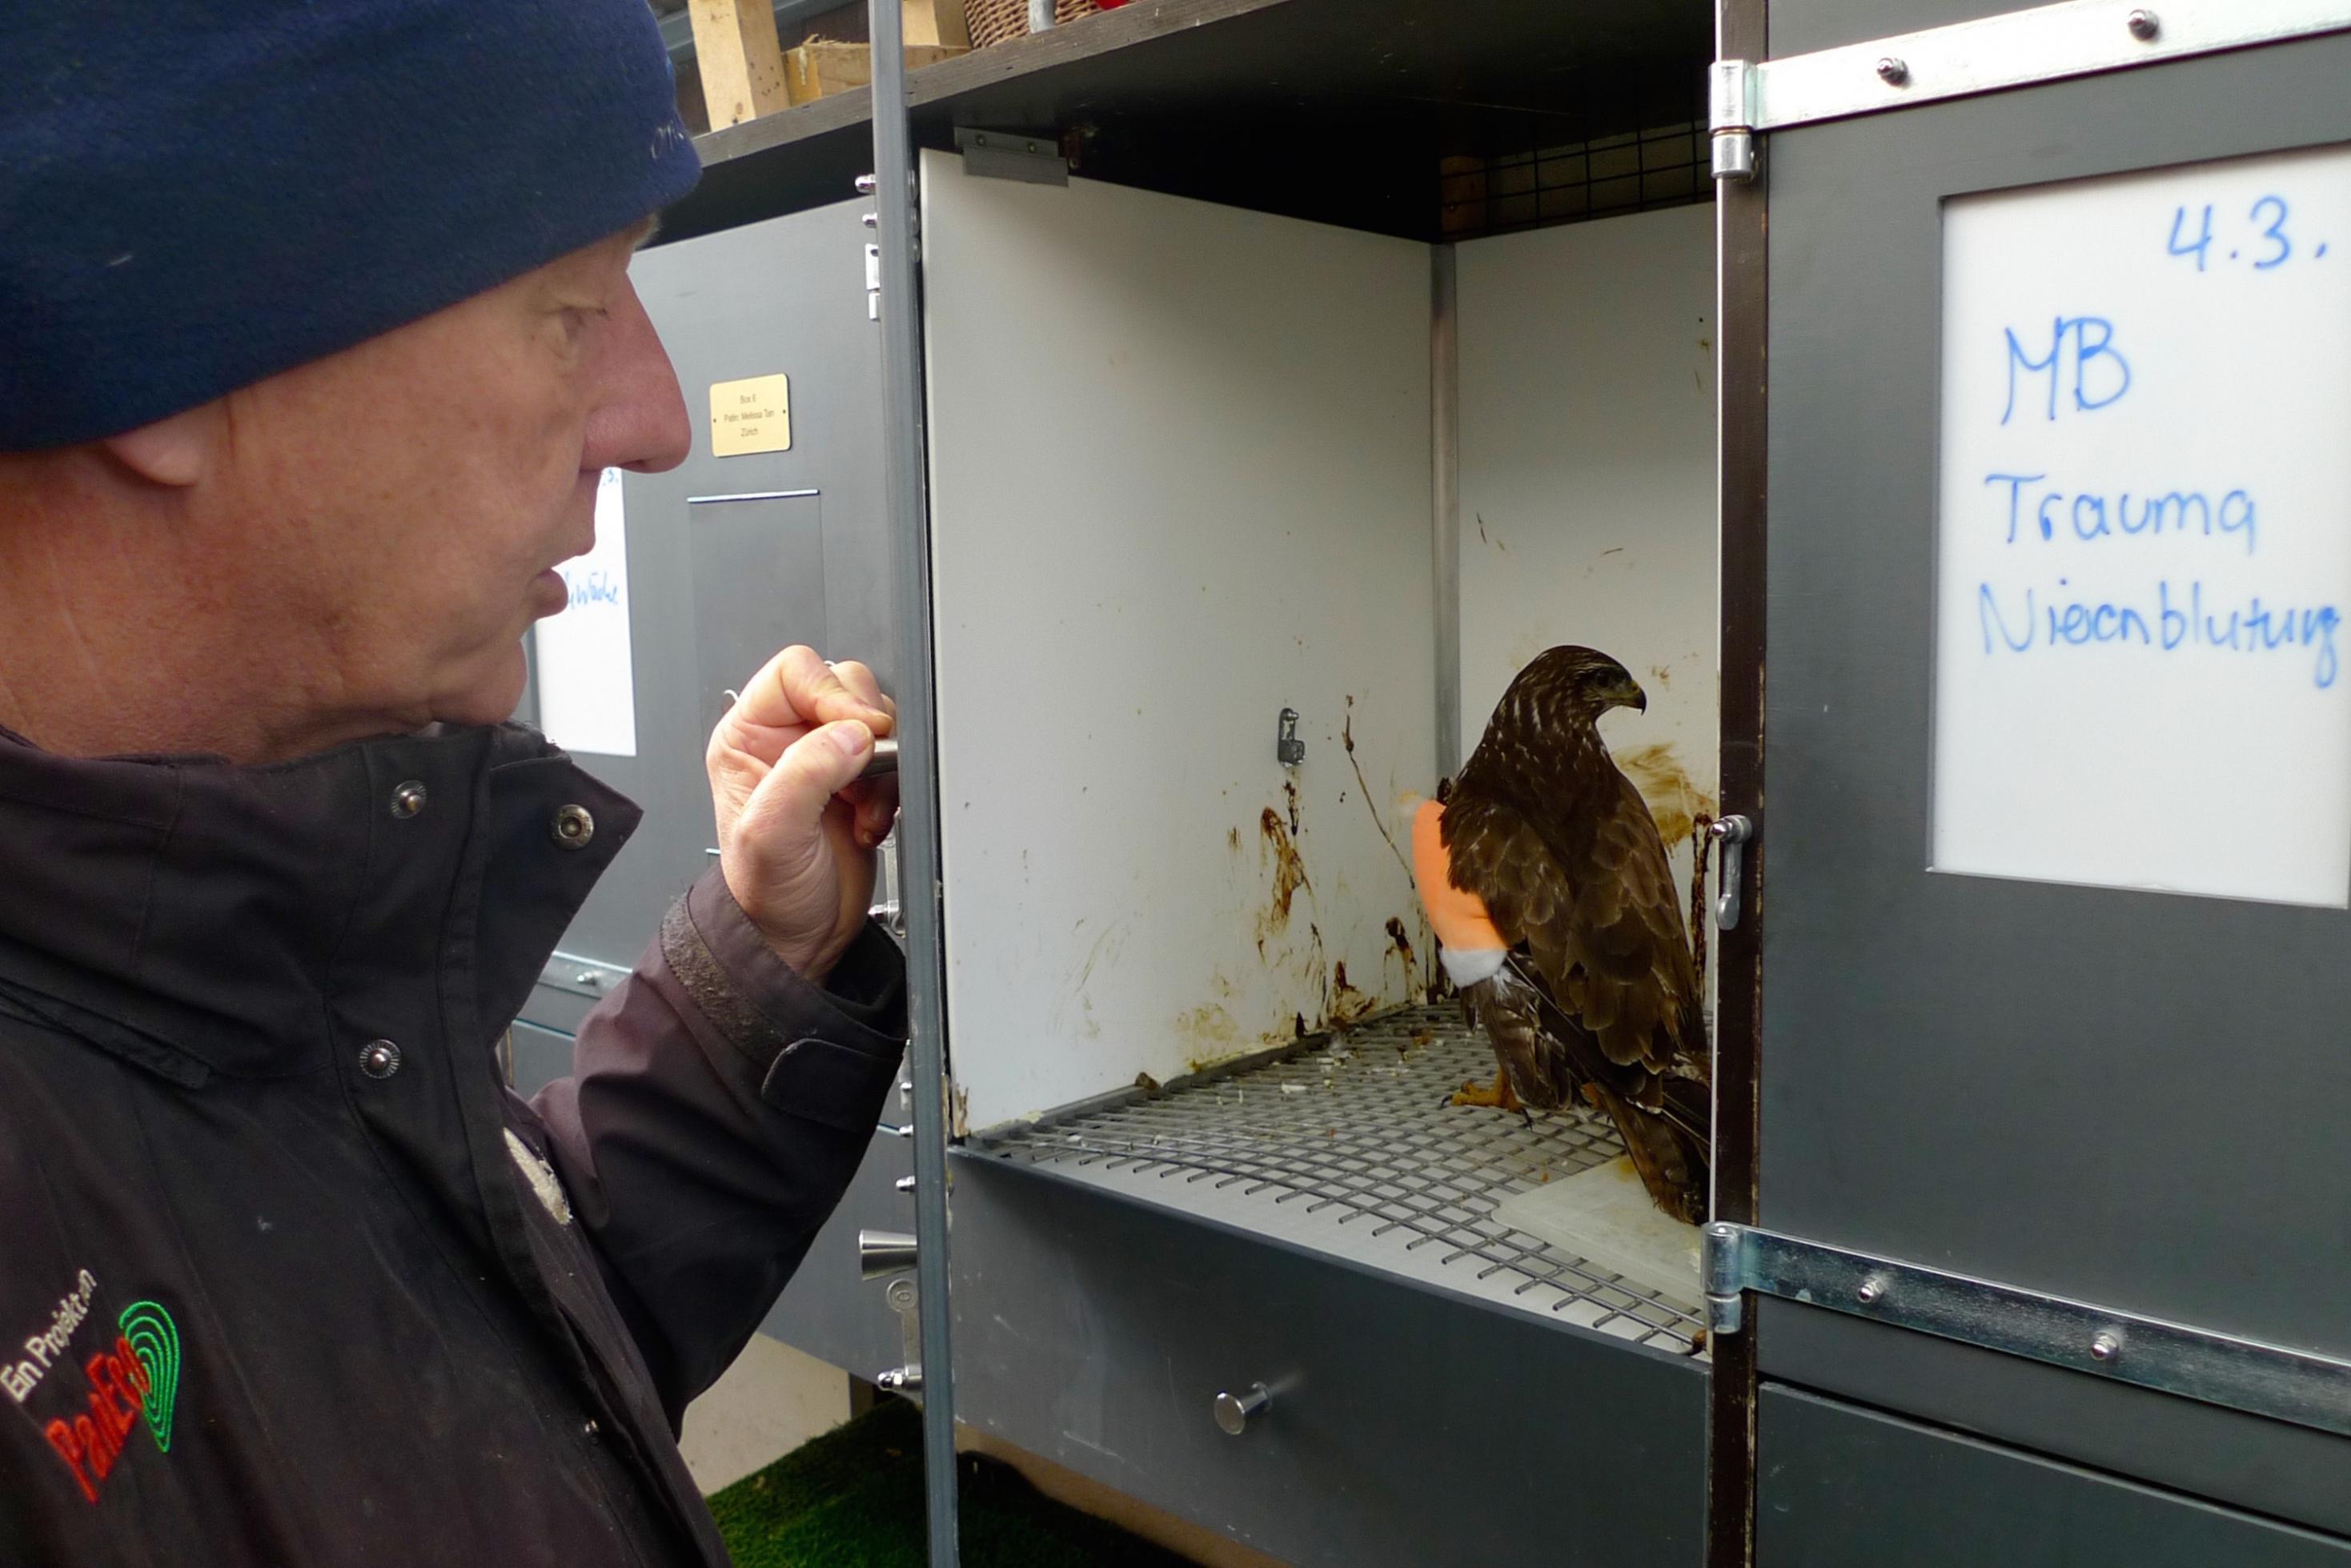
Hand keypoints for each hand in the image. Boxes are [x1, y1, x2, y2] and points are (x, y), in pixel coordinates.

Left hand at [705, 646, 897, 981]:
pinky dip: (895, 790)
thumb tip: (852, 735)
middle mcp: (787, 740)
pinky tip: (872, 821)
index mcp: (749, 736)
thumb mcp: (772, 833)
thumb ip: (806, 774)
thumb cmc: (766, 894)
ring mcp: (826, 761)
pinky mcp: (860, 784)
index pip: (797, 672)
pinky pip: (896, 759)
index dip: (832, 693)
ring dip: (883, 766)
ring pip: (877, 722)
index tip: (856, 732)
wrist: (797, 939)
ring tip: (864, 808)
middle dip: (866, 730)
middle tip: (863, 771)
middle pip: (845, 687)